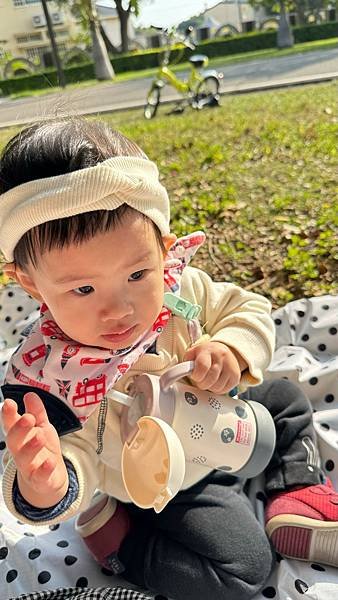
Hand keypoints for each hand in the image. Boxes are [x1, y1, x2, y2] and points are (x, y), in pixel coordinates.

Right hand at [2, 392, 67, 507]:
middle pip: (14, 440)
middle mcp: (21, 451)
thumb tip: (30, 395)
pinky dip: (44, 470)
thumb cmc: (43, 449)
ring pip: (24, 458)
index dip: (8, 415)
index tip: (9, 403)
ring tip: (39, 436)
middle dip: (19, 429)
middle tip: (28, 418)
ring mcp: (29, 466)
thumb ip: (37, 412)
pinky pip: (40, 476)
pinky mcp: (40, 479)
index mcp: (20, 436)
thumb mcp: (42, 427)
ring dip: (31, 447)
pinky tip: (49, 462)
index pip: (11, 424)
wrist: (50, 478)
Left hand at [183, 341, 244, 393]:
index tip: (195, 375)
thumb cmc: (204, 354)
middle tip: (200, 379)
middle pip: (210, 379)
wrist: (223, 350)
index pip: (203, 366)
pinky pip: (225, 390)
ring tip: (208, 380)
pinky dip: (218, 390)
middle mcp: (221, 356)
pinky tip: (216, 382)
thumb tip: (179, 375)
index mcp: (208, 350)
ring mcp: (230, 366)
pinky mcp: (236, 376)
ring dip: (210, 387)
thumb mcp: (193, 353)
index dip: (197, 375)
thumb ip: (186, 363)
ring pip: (217, 387)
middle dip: (202, 383)